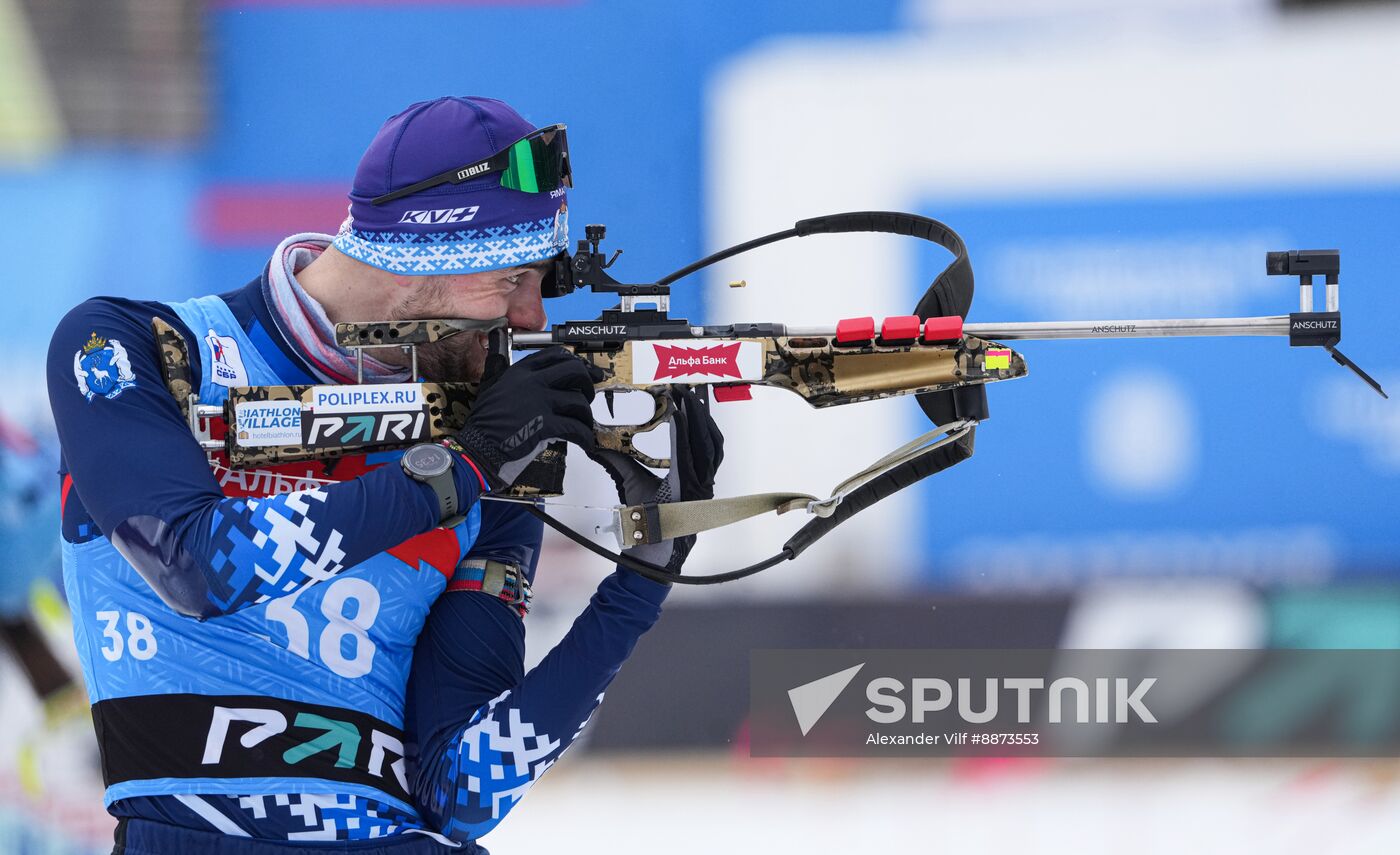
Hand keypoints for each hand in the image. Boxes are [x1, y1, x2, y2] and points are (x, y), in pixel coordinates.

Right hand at [455, 347, 603, 489]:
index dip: (577, 363)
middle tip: (588, 398)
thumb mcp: (492, 386)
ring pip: (579, 402)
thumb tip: (509, 349)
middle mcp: (531, 382)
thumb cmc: (484, 425)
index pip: (557, 355)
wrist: (477, 450)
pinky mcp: (544, 426)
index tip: (587, 372)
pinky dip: (585, 437)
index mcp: (520, 372)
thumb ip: (505, 368)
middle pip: (575, 371)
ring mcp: (538, 403)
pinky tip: (584, 442)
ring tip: (582, 426)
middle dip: (588, 384)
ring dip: (586, 417)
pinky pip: (576, 428)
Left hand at [589, 386, 724, 573]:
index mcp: (690, 476)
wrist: (648, 555)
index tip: (685, 395)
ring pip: (705, 445)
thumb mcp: (630, 483)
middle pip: (706, 437)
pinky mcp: (692, 492)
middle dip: (697, 411)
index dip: (695, 418)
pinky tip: (679, 419)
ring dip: (696, 419)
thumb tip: (596, 442)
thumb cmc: (644, 522)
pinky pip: (692, 458)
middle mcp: (700, 480)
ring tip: (684, 398)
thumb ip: (618, 460)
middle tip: (685, 388)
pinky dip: (687, 436)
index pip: (697, 440)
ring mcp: (700, 487)